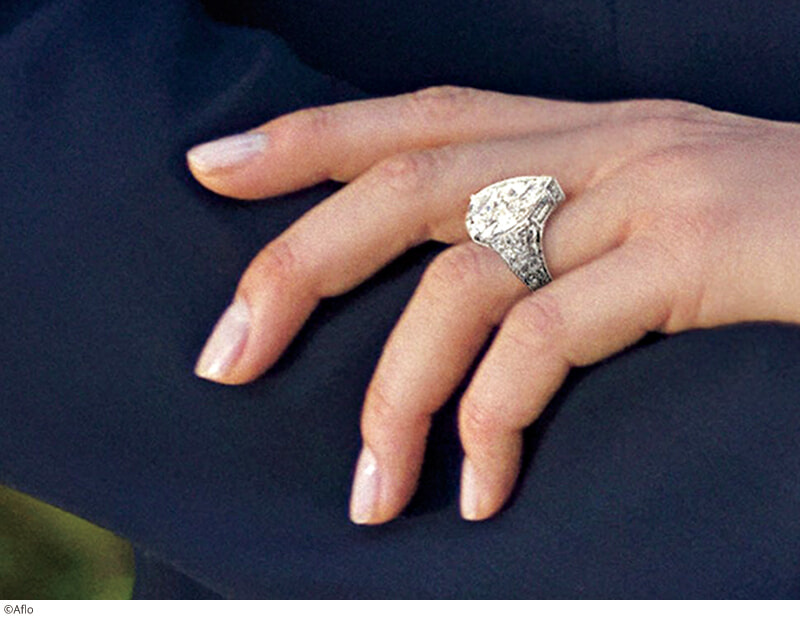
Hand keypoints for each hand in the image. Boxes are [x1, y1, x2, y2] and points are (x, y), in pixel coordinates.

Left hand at [187, 86, 799, 523]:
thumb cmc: (766, 230)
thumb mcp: (641, 207)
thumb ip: (550, 231)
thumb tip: (448, 302)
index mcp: (575, 130)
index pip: (413, 116)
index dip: (305, 137)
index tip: (211, 168)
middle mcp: (596, 145)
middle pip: (407, 184)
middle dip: (299, 268)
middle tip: (225, 359)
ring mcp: (644, 193)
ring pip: (466, 278)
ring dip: (399, 395)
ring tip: (370, 492)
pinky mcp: (691, 255)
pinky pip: (550, 339)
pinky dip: (497, 420)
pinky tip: (482, 489)